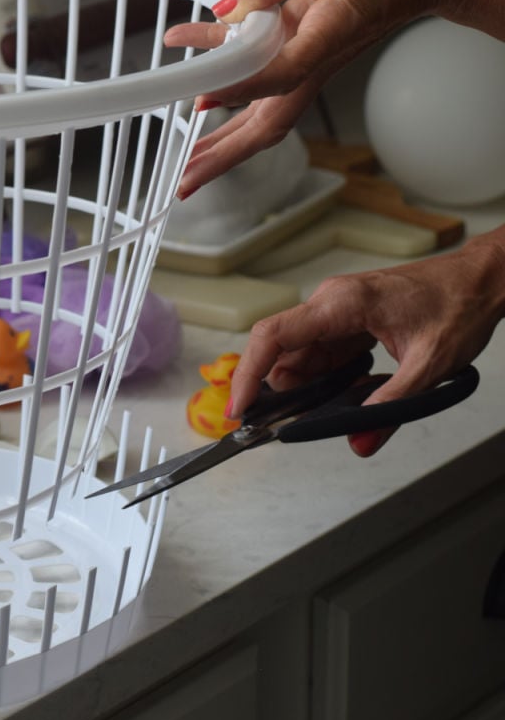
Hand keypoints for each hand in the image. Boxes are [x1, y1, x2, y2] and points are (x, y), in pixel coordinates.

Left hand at [165, 0, 478, 198]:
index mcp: (332, 34)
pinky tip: (193, 79)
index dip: (241, 90)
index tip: (203, 97)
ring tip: (188, 164)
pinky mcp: (298, 56)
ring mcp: (307, 64)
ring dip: (222, 142)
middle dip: (226, 156)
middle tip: (188, 180)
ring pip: (260, 116)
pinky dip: (222, 85)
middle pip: (268, 124)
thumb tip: (228, 9)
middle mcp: (318, 61)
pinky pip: (256, 81)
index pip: (283, 74)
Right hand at [227, 231, 504, 455]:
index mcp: (342, 304)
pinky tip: (349, 390)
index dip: (248, 374)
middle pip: (280, 349)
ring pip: (298, 354)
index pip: (273, 337)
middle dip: (281, 389)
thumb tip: (360, 440)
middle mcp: (330, 302)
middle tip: (289, 422)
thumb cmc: (460, 304)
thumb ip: (391, 405)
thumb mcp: (429, 365)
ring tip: (337, 405)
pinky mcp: (346, 319)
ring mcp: (336, 310)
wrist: (483, 279)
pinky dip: (325, 376)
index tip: (239, 407)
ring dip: (307, 385)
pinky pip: (319, 351)